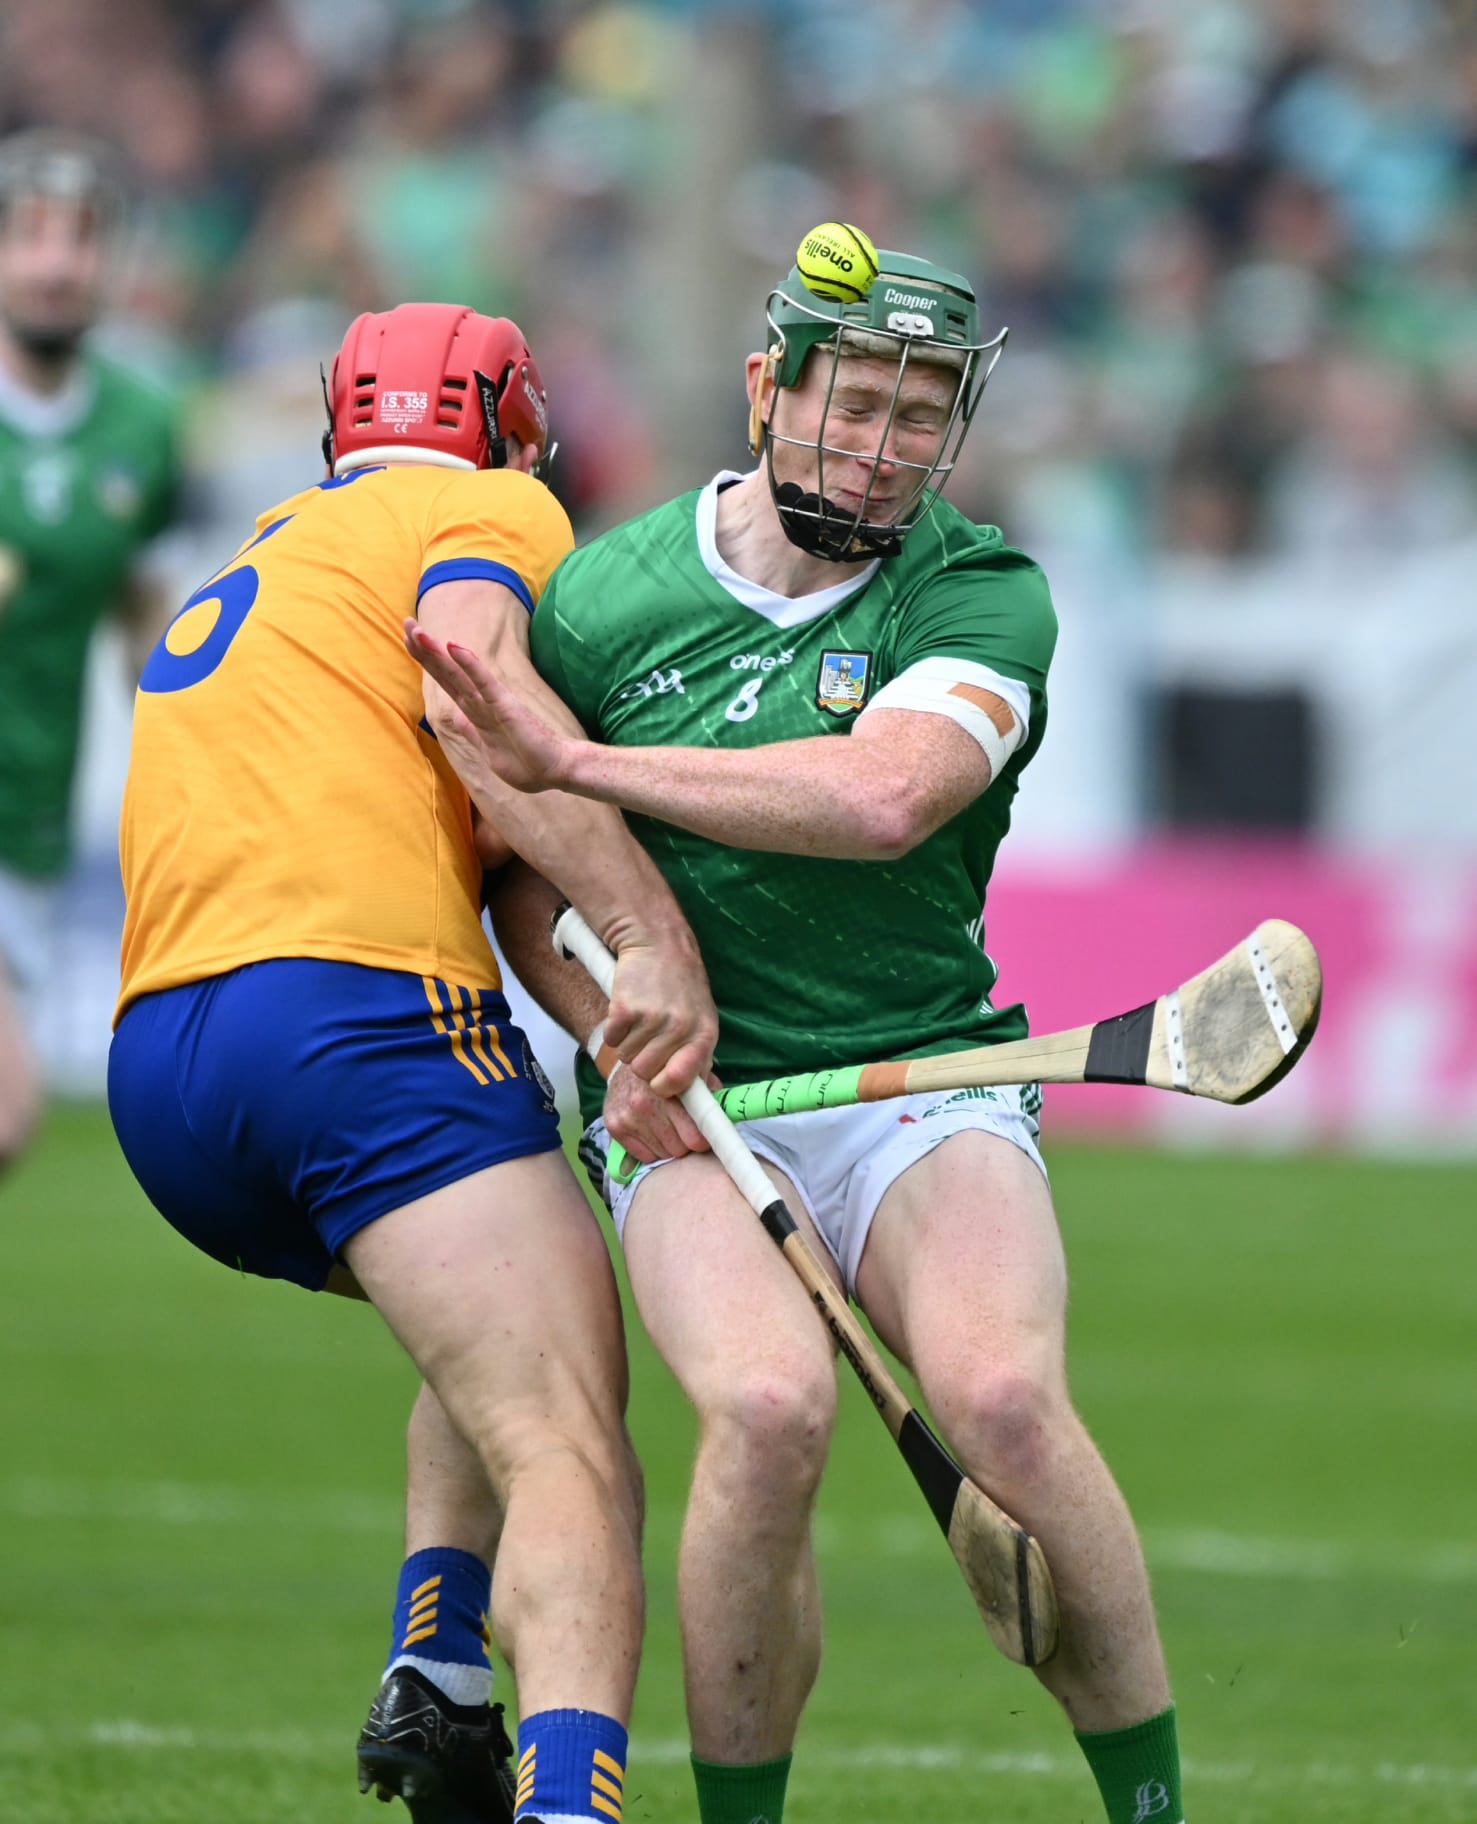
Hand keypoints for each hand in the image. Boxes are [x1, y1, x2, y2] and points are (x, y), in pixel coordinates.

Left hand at [405, 620, 575, 792]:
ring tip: (418, 631)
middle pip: (447, 672)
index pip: (448, 682)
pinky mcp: (506, 706)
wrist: (557, 771)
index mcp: (476, 713)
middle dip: (425, 649)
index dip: (428, 662)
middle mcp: (481, 703)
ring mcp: (493, 702)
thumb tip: (458, 719)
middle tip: (406, 622)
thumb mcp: (489, 751)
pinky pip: (484, 683)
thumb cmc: (529, 763)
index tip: (409, 642)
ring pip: (459, 673)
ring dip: (438, 652)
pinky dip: (469, 665)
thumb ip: (472, 733)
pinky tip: (454, 646)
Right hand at [603, 935, 718, 1098]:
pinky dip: (614, 1030)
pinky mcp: (624, 1009)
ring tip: (641, 1020)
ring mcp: (652, 1018)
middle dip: (642, 1061)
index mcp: (704, 1035)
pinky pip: (611, 1040)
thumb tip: (696, 1096)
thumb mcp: (702, 1019)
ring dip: (628, 1044)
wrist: (658, 943)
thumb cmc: (680, 986)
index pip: (680, 1082)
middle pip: (646, 1073)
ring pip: (627, 1058)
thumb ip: (699, 1057)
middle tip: (649, 1037)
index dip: (664, 1086)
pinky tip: (627, 1011)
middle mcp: (680, 1028)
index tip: (659, 1081)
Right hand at [603, 1059, 712, 1165]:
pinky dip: (651, 1148)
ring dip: (669, 1145)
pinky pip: (644, 1156)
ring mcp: (628, 1117)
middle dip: (686, 1142)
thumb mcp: (693, 1069)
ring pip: (663, 1154)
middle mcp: (644, 1104)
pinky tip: (652, 1130)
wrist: (628, 1061)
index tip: (705, 1133)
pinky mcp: (614, 1126)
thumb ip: (709, 1089)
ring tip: (667, 1127)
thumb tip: (726, 1114)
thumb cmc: (668, 1069)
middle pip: (680, 1149)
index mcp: (669, 1090)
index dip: (704, 1138)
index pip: (695, 1137)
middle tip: (685, 1128)